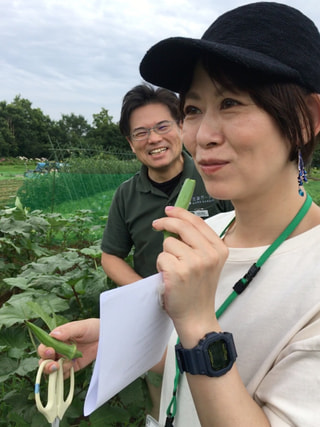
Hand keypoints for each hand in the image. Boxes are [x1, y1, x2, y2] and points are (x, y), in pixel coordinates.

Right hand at [37, 319, 99, 376]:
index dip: (44, 350)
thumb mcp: (81, 327)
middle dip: (46, 364)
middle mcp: (58, 349)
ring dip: (54, 371)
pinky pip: (62, 375)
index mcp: (57, 338)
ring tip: (67, 364)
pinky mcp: (72, 367)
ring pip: (51, 369)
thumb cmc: (93, 328)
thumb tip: (54, 334)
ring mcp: (64, 359)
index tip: (51, 351)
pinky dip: (63, 375)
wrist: (107, 337)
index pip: (44, 346)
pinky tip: (71, 366)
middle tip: (55, 365)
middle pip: (44, 360)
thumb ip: (68, 331)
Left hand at [153, 207, 227, 345]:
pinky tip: (169, 278)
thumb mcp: (208, 262)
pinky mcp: (178, 272)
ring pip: (169, 243)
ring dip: (166, 255)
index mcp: (220, 249)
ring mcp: (194, 263)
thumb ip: (198, 242)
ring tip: (174, 270)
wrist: (197, 316)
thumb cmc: (198, 288)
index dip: (180, 213)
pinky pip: (161, 257)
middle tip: (156, 224)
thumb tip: (177, 221)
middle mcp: (210, 254)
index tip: (168, 210)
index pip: (197, 222)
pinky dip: (161, 266)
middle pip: (182, 226)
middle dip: (165, 222)